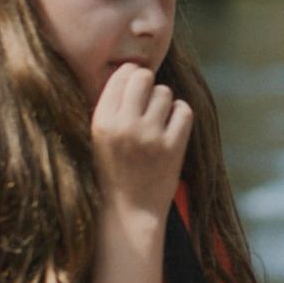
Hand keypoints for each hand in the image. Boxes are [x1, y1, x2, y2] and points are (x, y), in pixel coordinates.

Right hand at [89, 63, 192, 218]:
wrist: (129, 212)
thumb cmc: (113, 171)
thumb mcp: (99, 138)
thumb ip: (112, 107)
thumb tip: (132, 70)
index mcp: (102, 122)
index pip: (121, 77)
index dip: (130, 77)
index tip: (135, 89)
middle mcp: (125, 126)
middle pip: (144, 77)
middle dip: (148, 85)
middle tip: (148, 103)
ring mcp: (150, 137)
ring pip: (165, 93)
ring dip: (164, 104)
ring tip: (157, 122)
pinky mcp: (173, 148)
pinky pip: (184, 111)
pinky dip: (180, 116)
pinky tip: (171, 128)